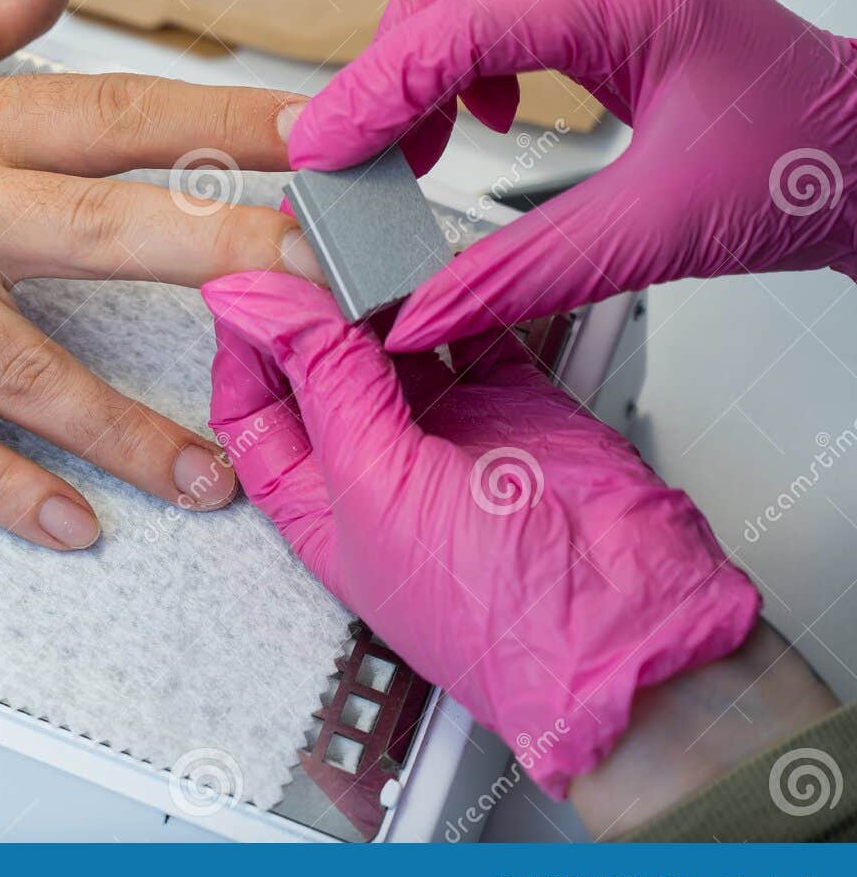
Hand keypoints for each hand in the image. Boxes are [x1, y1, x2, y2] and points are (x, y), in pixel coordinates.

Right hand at [0, 0, 321, 548]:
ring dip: (131, 429)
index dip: (232, 120)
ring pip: (30, 369)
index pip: (116, 111)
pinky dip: (3, 489)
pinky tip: (67, 524)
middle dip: (225, 255)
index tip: (321, 138)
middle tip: (320, 292)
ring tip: (212, 476)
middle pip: (104, 229)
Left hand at [201, 271, 759, 797]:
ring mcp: (447, 432)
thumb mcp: (378, 485)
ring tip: (372, 253)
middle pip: (321, 366)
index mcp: (320, 502)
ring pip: (396, 342)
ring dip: (382, 297)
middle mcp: (378, 466)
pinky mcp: (515, 404)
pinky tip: (444, 273)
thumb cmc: (495, 613)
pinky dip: (461, 299)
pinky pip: (477, 334)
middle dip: (312, 308)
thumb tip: (258, 305)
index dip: (245, 347)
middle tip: (315, 248)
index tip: (251, 284)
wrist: (629, 628)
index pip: (255, 409)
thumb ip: (325, 382)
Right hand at [285, 0, 856, 352]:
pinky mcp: (603, 6)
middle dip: (391, 52)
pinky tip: (475, 120)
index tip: (324, 148)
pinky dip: (459, 62)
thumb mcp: (658, 235)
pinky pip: (496, 2)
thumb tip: (426, 308)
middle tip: (367, 143)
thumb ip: (526, 274)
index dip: (377, 89)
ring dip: (420, 56)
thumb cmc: (808, 168)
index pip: (462, 21)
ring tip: (413, 143)